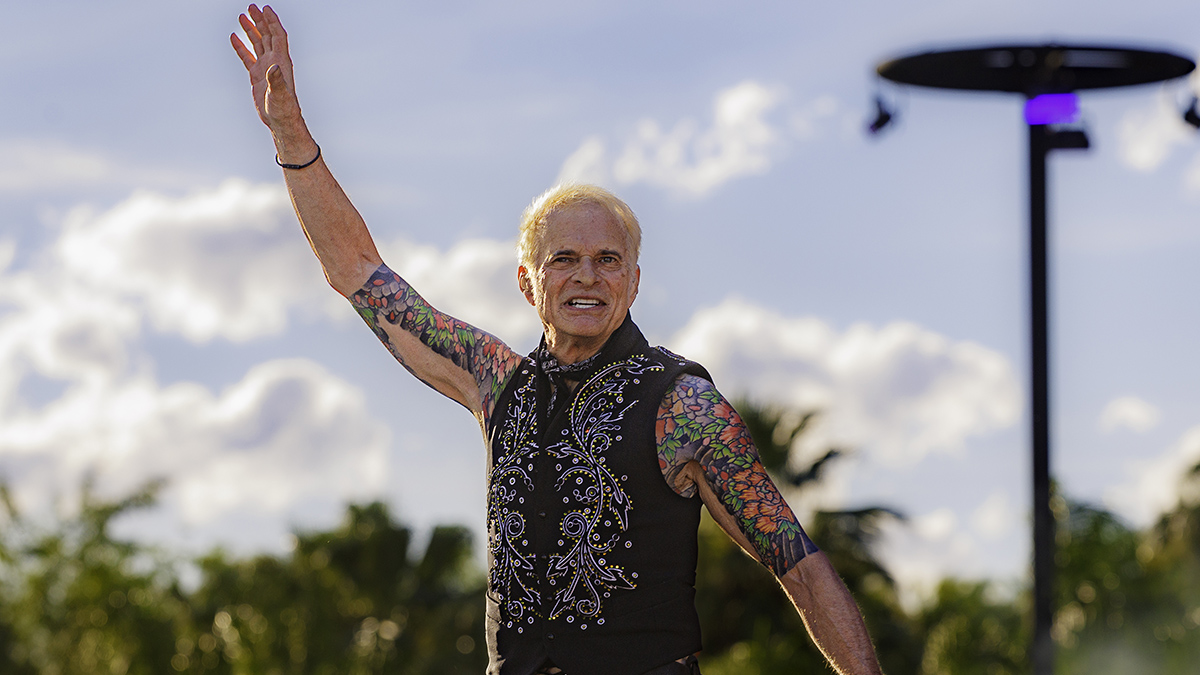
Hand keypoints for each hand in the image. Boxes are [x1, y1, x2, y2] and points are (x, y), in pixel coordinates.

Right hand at [230, 4, 300, 130]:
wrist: (279, 120)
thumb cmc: (283, 108)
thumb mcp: (279, 94)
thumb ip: (276, 80)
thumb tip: (273, 67)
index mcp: (281, 62)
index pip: (277, 36)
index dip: (272, 22)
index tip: (265, 8)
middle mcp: (274, 61)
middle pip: (267, 35)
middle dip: (260, 21)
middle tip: (251, 7)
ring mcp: (264, 68)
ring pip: (258, 44)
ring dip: (251, 30)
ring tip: (242, 16)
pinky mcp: (256, 76)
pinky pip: (248, 56)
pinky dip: (241, 46)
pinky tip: (234, 37)